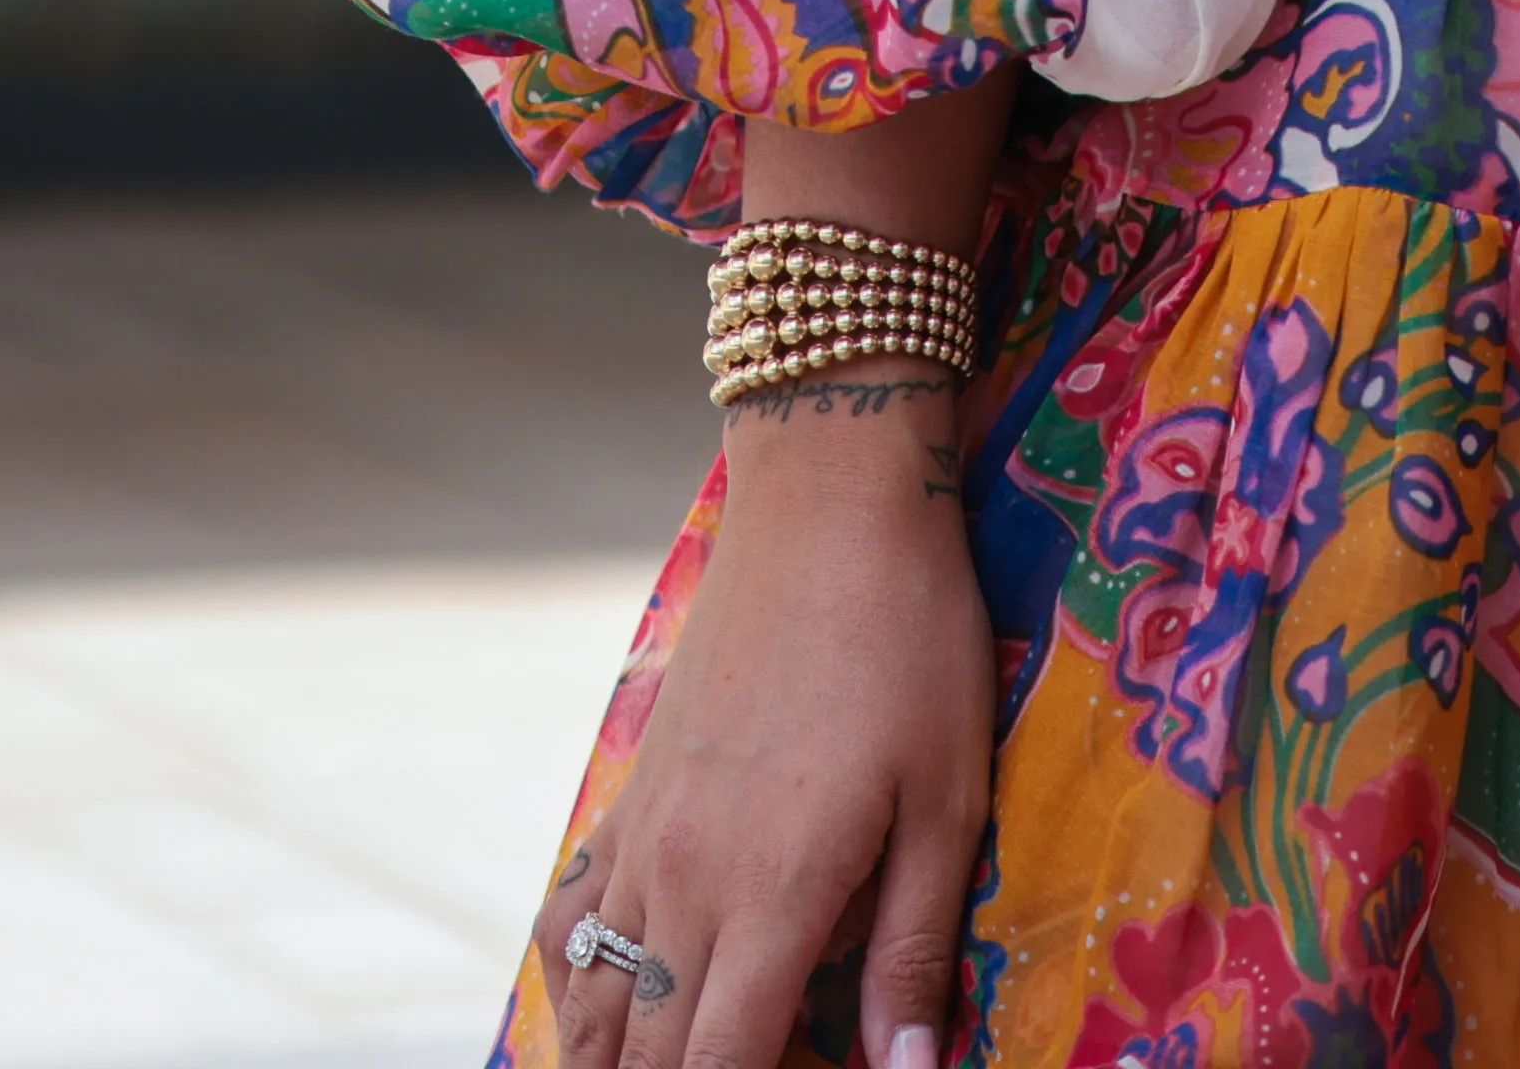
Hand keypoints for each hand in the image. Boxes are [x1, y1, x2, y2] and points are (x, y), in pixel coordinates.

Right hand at [541, 408, 987, 1068]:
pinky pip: (570, 921)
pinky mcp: (629, 795)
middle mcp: (682, 881)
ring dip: (617, 1061)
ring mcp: (641, 837)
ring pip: (595, 1001)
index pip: (717, 1066)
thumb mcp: (949, 803)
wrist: (825, 506)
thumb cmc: (911, 646)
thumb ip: (915, 950)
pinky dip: (578, 988)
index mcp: (771, 896)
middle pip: (648, 1053)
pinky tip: (604, 1013)